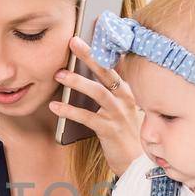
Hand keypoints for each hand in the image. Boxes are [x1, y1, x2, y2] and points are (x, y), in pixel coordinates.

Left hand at [48, 35, 142, 175]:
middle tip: (72, 42)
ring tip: (59, 74)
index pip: (114, 64)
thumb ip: (109, 90)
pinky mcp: (109, 130)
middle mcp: (124, 98)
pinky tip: (55, 106)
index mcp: (126, 90)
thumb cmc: (126, 133)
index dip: (103, 48)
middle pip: (106, 71)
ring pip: (98, 92)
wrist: (138, 162)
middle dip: (90, 55)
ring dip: (78, 82)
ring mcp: (118, 114)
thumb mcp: (121, 108)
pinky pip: (87, 118)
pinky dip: (70, 111)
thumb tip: (88, 72)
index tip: (89, 33)